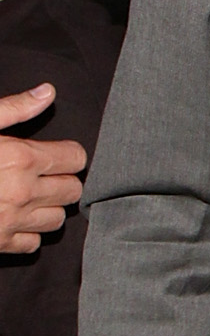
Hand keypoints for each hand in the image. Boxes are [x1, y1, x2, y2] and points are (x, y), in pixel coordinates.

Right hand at [0, 85, 85, 252]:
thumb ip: (15, 108)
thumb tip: (48, 92)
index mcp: (21, 157)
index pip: (75, 158)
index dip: (66, 153)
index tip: (53, 153)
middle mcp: (23, 192)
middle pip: (73, 190)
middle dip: (61, 180)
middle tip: (40, 173)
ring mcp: (13, 221)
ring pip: (58, 218)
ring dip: (47, 207)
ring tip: (26, 195)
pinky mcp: (1, 243)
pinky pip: (34, 242)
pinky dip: (27, 232)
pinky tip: (12, 217)